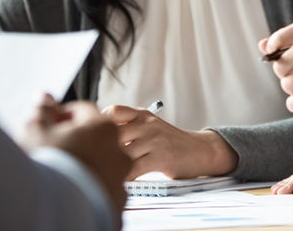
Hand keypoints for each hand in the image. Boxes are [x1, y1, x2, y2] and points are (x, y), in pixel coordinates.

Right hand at [20, 94, 129, 221]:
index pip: (83, 112)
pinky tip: (73, 192)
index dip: (62, 116)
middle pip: (96, 139)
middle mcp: (118, 151)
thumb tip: (44, 97)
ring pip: (103, 166)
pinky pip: (105, 192)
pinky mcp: (117, 204)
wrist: (52, 210)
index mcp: (103, 127)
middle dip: (77, 142)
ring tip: (63, 175)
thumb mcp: (34, 129)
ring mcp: (120, 179)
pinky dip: (92, 190)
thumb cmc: (44, 167)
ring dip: (87, 166)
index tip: (48, 126)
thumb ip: (42, 110)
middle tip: (54, 152)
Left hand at [102, 104, 238, 179]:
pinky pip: (132, 169)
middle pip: (113, 133)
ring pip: (121, 153)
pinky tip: (120, 180)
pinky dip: (123, 176)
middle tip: (94, 159)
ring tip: (104, 172)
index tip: (93, 136)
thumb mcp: (151, 126)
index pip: (114, 111)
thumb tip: (96, 135)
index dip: (99, 123)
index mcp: (143, 115)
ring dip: (110, 165)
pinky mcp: (159, 158)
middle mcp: (147, 124)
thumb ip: (129, 127)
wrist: (199, 150)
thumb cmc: (170, 142)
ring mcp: (154, 140)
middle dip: (101, 148)